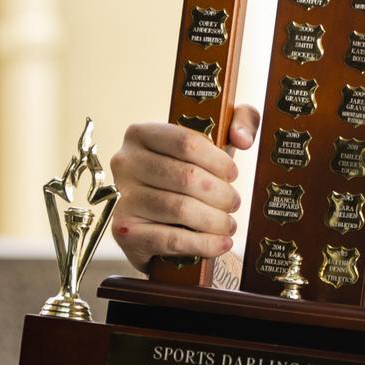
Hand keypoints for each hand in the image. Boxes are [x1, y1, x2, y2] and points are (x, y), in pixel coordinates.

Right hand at [108, 105, 259, 272]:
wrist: (162, 219)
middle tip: (233, 203)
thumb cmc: (193, 171)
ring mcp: (122, 198)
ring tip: (229, 224)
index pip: (186, 142)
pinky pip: (170, 239)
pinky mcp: (124, 231)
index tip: (233, 174)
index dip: (218, 160)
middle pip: (185, 177)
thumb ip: (242, 121)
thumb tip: (242, 138)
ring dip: (214, 219)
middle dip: (220, 193)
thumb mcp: (219, 138)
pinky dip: (203, 243)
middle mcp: (125, 163)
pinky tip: (221, 243)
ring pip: (179, 208)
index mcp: (142, 134)